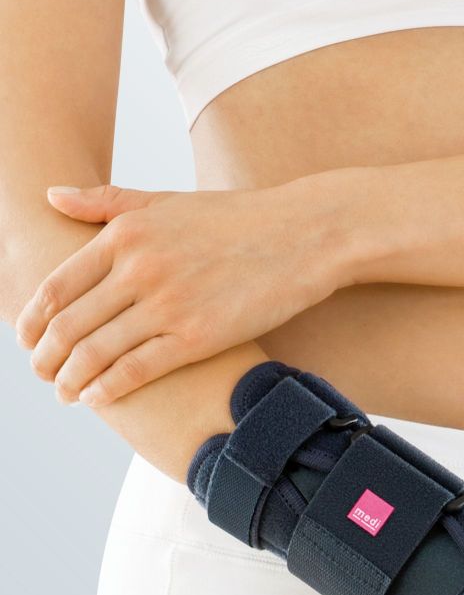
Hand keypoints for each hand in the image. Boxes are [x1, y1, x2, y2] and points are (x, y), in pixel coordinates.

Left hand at [16, 172, 362, 405]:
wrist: (304, 235)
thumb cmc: (237, 219)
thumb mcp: (166, 200)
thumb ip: (107, 203)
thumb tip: (51, 196)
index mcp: (126, 234)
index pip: (58, 285)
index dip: (33, 319)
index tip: (26, 339)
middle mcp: (139, 268)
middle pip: (69, 324)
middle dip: (46, 356)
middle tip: (40, 374)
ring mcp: (168, 304)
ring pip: (96, 351)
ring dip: (70, 379)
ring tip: (64, 392)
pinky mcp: (197, 337)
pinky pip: (136, 369)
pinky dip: (108, 387)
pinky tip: (96, 398)